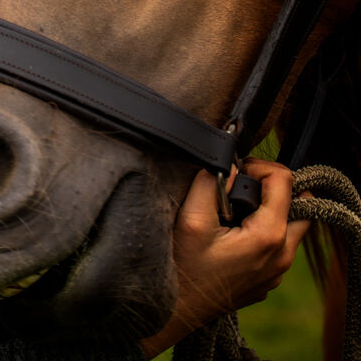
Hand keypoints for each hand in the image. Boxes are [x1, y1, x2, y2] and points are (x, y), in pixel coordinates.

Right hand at [140, 159, 309, 357]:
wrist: (176, 311)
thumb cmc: (182, 267)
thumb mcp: (192, 217)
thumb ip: (211, 182)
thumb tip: (230, 164)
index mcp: (269, 236)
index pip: (284, 179)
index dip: (258, 166)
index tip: (235, 173)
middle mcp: (282, 256)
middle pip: (299, 202)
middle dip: (271, 187)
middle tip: (241, 188)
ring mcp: (276, 271)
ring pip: (290, 224)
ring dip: (268, 208)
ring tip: (235, 209)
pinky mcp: (267, 279)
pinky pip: (278, 244)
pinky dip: (264, 229)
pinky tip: (233, 232)